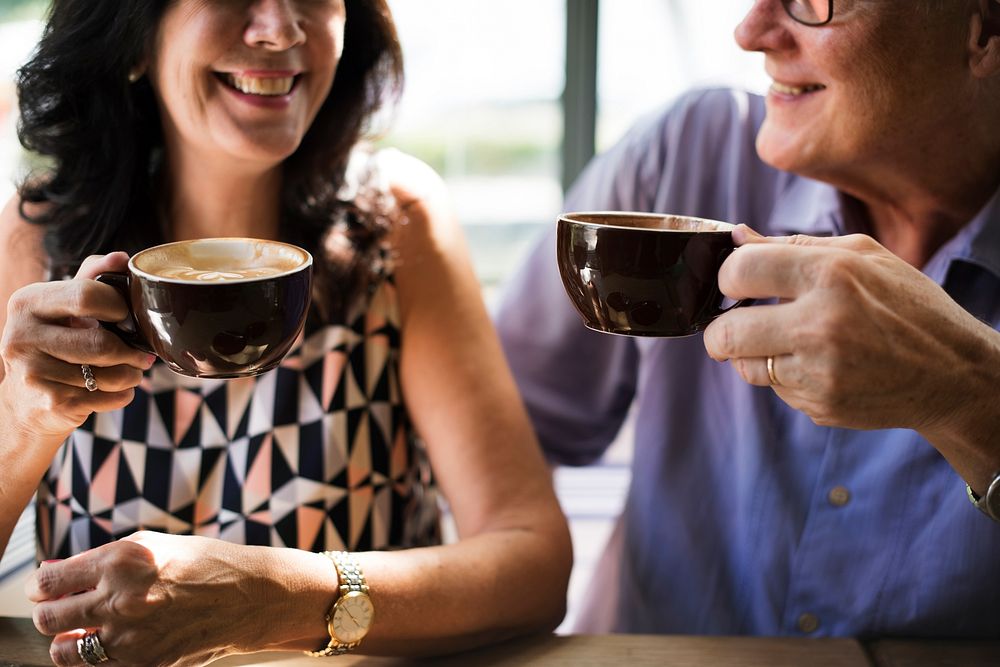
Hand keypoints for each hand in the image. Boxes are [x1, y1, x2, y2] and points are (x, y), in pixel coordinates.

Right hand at [0, 253, 152, 439]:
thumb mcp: (64, 306)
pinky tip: (113, 390)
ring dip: (132, 374)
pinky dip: (123, 394)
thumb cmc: (55, 343)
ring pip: (111, 375)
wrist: (27, 402)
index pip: (87, 295)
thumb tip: (121, 257)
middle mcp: (21, 336)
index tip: (127, 316)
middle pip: (102, 343)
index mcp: (27, 302)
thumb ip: (92, 277)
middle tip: (141, 353)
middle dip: (132, 351)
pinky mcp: (51, 404)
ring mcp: (33, 373)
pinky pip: (109, 398)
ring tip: (130, 370)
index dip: (119, 306)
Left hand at [26, 532, 267, 665]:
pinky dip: (95, 654)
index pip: (48, 583)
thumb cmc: (202, 563)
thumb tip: (55, 574)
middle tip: (58, 607)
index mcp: (121, 561)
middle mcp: (120, 600)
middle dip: (47, 612)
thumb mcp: (152, 545)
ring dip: (64, 639)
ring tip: (80, 628)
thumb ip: (102, 558)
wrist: (248, 596)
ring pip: (64, 650)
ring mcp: (131, 637)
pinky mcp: (145, 663)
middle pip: (48, 618)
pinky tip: (109, 639)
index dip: (38, 586)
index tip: (44, 588)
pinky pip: (98, 666)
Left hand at [702, 225, 992, 433]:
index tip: (737, 283)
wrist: (953, 374)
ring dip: (752, 355)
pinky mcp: (821, 405)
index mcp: (830, 275)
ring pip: (744, 367)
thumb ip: (794, 245)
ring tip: (783, 343)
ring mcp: (819, 372)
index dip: (727, 277)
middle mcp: (820, 325)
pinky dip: (785, 377)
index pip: (737, 271)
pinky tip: (818, 365)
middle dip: (720, 330)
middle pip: (724, 334)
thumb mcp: (863, 256)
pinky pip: (776, 390)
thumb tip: (737, 236)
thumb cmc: (908, 305)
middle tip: (734, 325)